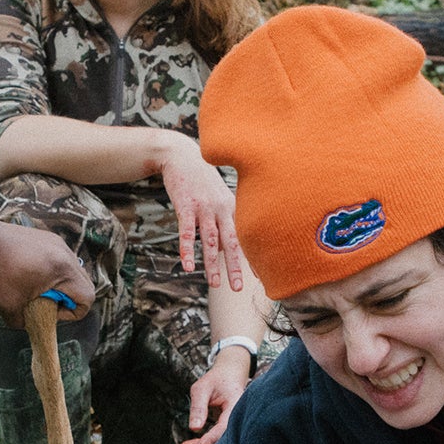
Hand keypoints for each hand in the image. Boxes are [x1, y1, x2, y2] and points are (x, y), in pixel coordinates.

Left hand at [0, 222, 94, 325]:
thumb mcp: (8, 308)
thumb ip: (24, 322)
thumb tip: (30, 324)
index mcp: (63, 271)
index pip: (87, 298)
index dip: (72, 313)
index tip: (49, 311)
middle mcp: (65, 254)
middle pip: (84, 284)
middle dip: (68, 299)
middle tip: (46, 302)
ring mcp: (57, 243)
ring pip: (72, 271)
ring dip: (60, 284)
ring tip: (36, 288)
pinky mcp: (47, 237)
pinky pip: (59, 259)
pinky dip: (51, 271)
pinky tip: (29, 273)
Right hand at [155, 133, 245, 291]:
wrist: (181, 155)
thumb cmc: (202, 178)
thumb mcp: (219, 194)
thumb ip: (225, 215)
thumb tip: (227, 242)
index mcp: (232, 207)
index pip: (245, 236)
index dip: (253, 257)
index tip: (261, 277)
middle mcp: (221, 208)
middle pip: (231, 242)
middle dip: (235, 266)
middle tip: (238, 288)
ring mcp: (203, 208)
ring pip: (210, 241)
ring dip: (211, 263)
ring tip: (214, 283)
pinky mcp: (185, 207)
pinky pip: (187, 233)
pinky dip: (187, 250)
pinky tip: (187, 266)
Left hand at [180, 348, 250, 443]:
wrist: (230, 376)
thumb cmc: (216, 380)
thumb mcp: (202, 388)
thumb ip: (198, 407)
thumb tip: (194, 429)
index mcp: (236, 405)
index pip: (225, 427)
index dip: (212, 438)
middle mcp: (238, 418)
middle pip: (223, 439)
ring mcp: (234, 424)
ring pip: (220, 441)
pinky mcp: (227, 428)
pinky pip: (217, 439)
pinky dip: (203, 443)